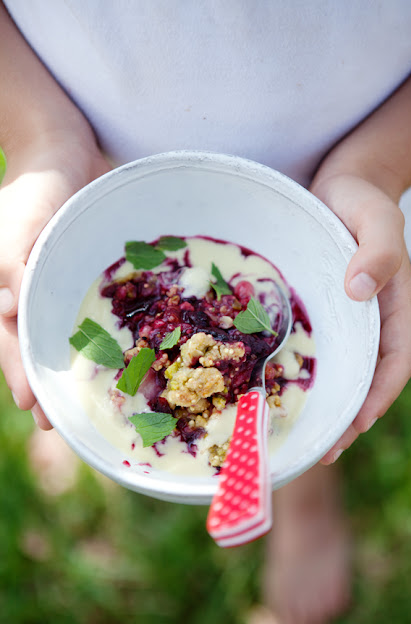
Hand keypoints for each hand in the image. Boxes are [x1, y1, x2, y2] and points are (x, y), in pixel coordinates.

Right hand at [0, 136, 111, 428]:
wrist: (67, 149)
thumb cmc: (36, 186)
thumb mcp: (19, 222)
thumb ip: (13, 265)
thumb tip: (8, 313)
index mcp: (15, 291)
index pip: (15, 343)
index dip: (24, 377)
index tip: (38, 411)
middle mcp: (45, 296)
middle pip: (46, 351)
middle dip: (57, 387)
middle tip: (70, 427)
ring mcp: (75, 288)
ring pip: (79, 336)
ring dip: (90, 369)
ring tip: (107, 404)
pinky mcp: (104, 276)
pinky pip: (112, 308)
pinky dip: (121, 332)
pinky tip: (139, 353)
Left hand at [310, 173, 410, 462]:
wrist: (341, 184)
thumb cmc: (362, 200)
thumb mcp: (375, 218)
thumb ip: (377, 252)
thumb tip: (359, 291)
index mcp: (393, 307)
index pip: (395, 363)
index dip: (378, 396)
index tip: (355, 425)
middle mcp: (371, 321)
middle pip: (366, 379)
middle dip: (348, 418)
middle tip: (319, 451)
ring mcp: (346, 319)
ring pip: (341, 371)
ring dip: (326, 405)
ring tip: (297, 436)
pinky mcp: (321, 312)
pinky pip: (317, 349)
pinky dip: (306, 375)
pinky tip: (280, 390)